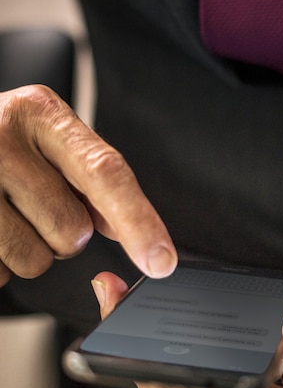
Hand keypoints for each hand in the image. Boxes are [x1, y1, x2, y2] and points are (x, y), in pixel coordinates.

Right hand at [0, 85, 176, 285]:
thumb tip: (127, 228)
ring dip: (30, 250)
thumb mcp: (47, 139)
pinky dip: (1, 261)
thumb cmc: (1, 142)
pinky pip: (1, 273)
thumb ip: (91, 178)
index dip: (138, 222)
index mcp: (42, 114)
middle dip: (63, 233)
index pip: (104, 173)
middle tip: (33, 204)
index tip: (162, 261)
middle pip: (73, 231)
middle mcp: (1, 137)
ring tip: (6, 213)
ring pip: (36, 260)